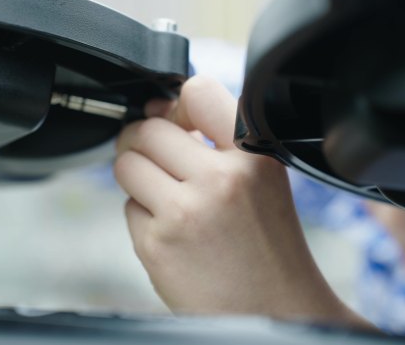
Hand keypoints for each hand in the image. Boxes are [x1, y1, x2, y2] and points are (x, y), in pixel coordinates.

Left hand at [114, 76, 370, 327]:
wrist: (277, 310)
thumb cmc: (268, 247)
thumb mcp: (263, 181)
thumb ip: (218, 141)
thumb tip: (157, 108)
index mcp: (254, 157)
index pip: (198, 93)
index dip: (177, 103)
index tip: (175, 119)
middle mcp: (220, 181)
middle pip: (149, 129)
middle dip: (145, 142)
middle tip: (159, 160)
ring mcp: (184, 213)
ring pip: (127, 164)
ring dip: (138, 176)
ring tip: (166, 196)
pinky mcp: (157, 245)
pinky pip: (128, 207)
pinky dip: (143, 215)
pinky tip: (173, 232)